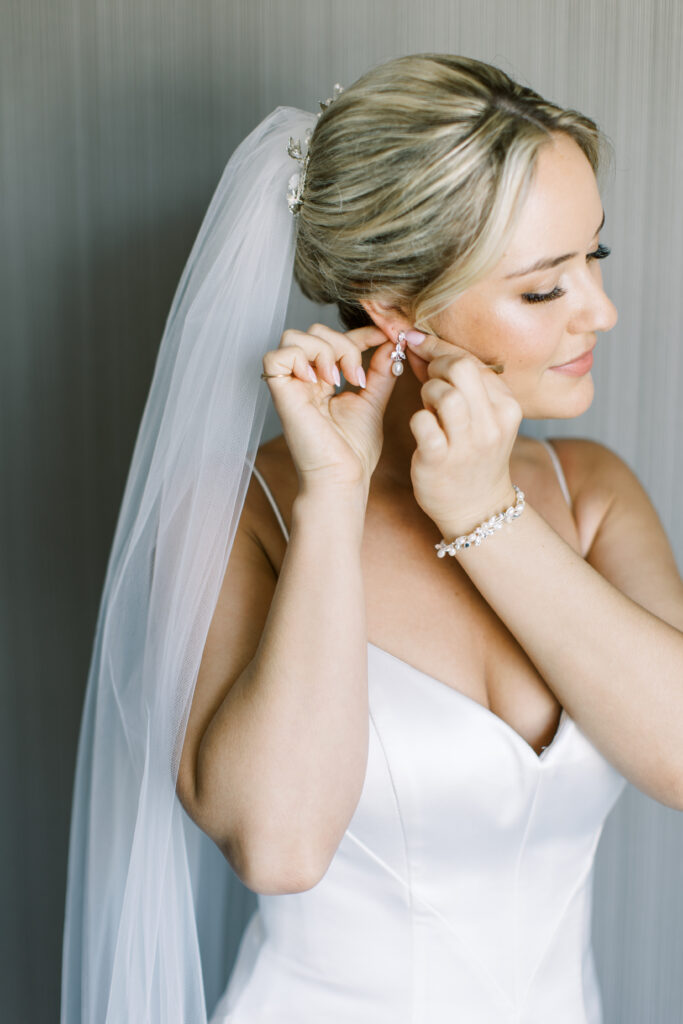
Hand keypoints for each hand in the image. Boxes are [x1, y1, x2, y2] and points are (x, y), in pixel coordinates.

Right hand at [262, 323, 397, 492]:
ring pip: (294, 337)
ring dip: (325, 350)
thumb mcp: (373, 401)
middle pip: (314, 331)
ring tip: (340, 380)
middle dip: (343, 343)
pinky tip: (319, 381)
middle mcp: (304, 379)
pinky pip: (277, 356)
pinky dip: (301, 359)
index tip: (386, 336)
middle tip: (357, 377)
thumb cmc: (353, 451)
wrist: (342, 477)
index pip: (336, 339)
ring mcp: (291, 385)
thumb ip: (380, 371)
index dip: (361, 331)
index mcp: (322, 380)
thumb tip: (391, 343)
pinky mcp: (281, 394)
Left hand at [403, 331, 522, 537]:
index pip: (473, 360)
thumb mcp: (481, 416)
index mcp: (507, 405)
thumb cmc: (474, 455)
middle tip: (428, 379)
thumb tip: (421, 344)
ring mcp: (469, 443)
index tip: (418, 341)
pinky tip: (423, 429)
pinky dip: (417, 418)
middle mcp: (493, 423)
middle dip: (436, 366)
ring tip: (428, 407)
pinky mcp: (441, 459)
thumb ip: (458, 382)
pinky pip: (422, 422)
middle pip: (461, 367)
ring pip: (443, 392)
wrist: (478, 508)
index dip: (440, 347)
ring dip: (427, 393)